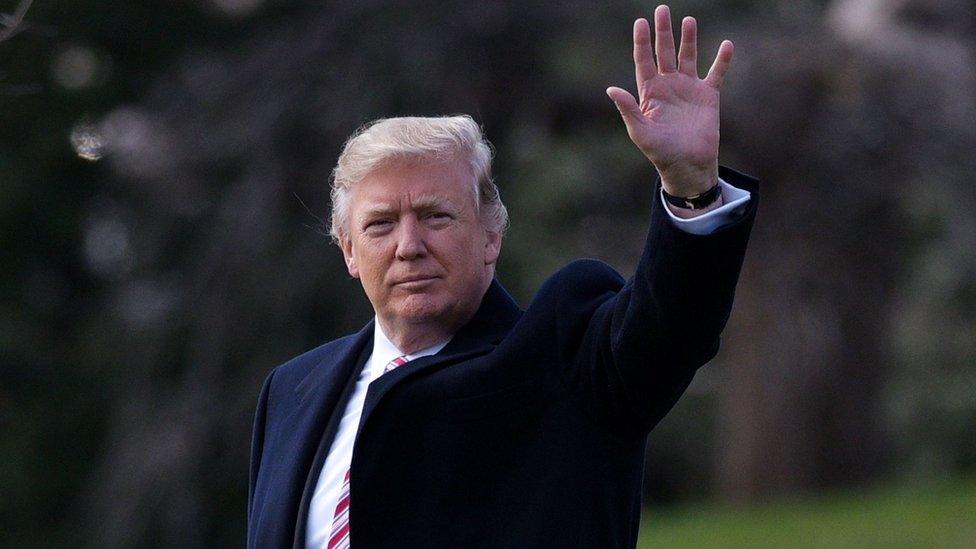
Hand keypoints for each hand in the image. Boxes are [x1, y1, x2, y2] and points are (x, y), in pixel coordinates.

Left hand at [607, 5, 733, 196]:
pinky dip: (722, 60)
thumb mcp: (640, 131)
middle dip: (663, 31)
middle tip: (662, 9)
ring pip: (688, 56)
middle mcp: (668, 85)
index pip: (644, 60)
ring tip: (688, 20)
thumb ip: (628, 108)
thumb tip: (611, 89)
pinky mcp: (708, 95)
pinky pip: (716, 73)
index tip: (641, 22)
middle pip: (664, 52)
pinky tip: (727, 44)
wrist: (687, 165)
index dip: (642, 41)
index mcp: (649, 92)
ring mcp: (688, 88)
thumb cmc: (660, 151)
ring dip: (688, 39)